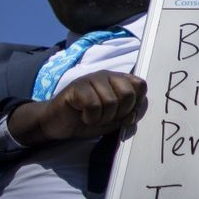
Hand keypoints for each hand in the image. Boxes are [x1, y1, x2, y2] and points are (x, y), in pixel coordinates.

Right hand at [7, 70, 147, 146]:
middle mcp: (107, 76)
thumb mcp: (112, 120)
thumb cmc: (87, 119)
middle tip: (106, 117)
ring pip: (110, 101)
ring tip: (92, 117)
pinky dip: (91, 117)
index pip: (140, 85)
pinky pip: (93, 105)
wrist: (57, 123)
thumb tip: (135, 113)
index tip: (124, 115)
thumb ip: (126, 115)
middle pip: (128, 93)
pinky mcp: (77, 87)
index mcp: (118, 81)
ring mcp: (91, 79)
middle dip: (119, 113)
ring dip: (102, 118)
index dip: (135, 104)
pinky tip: (84, 116)